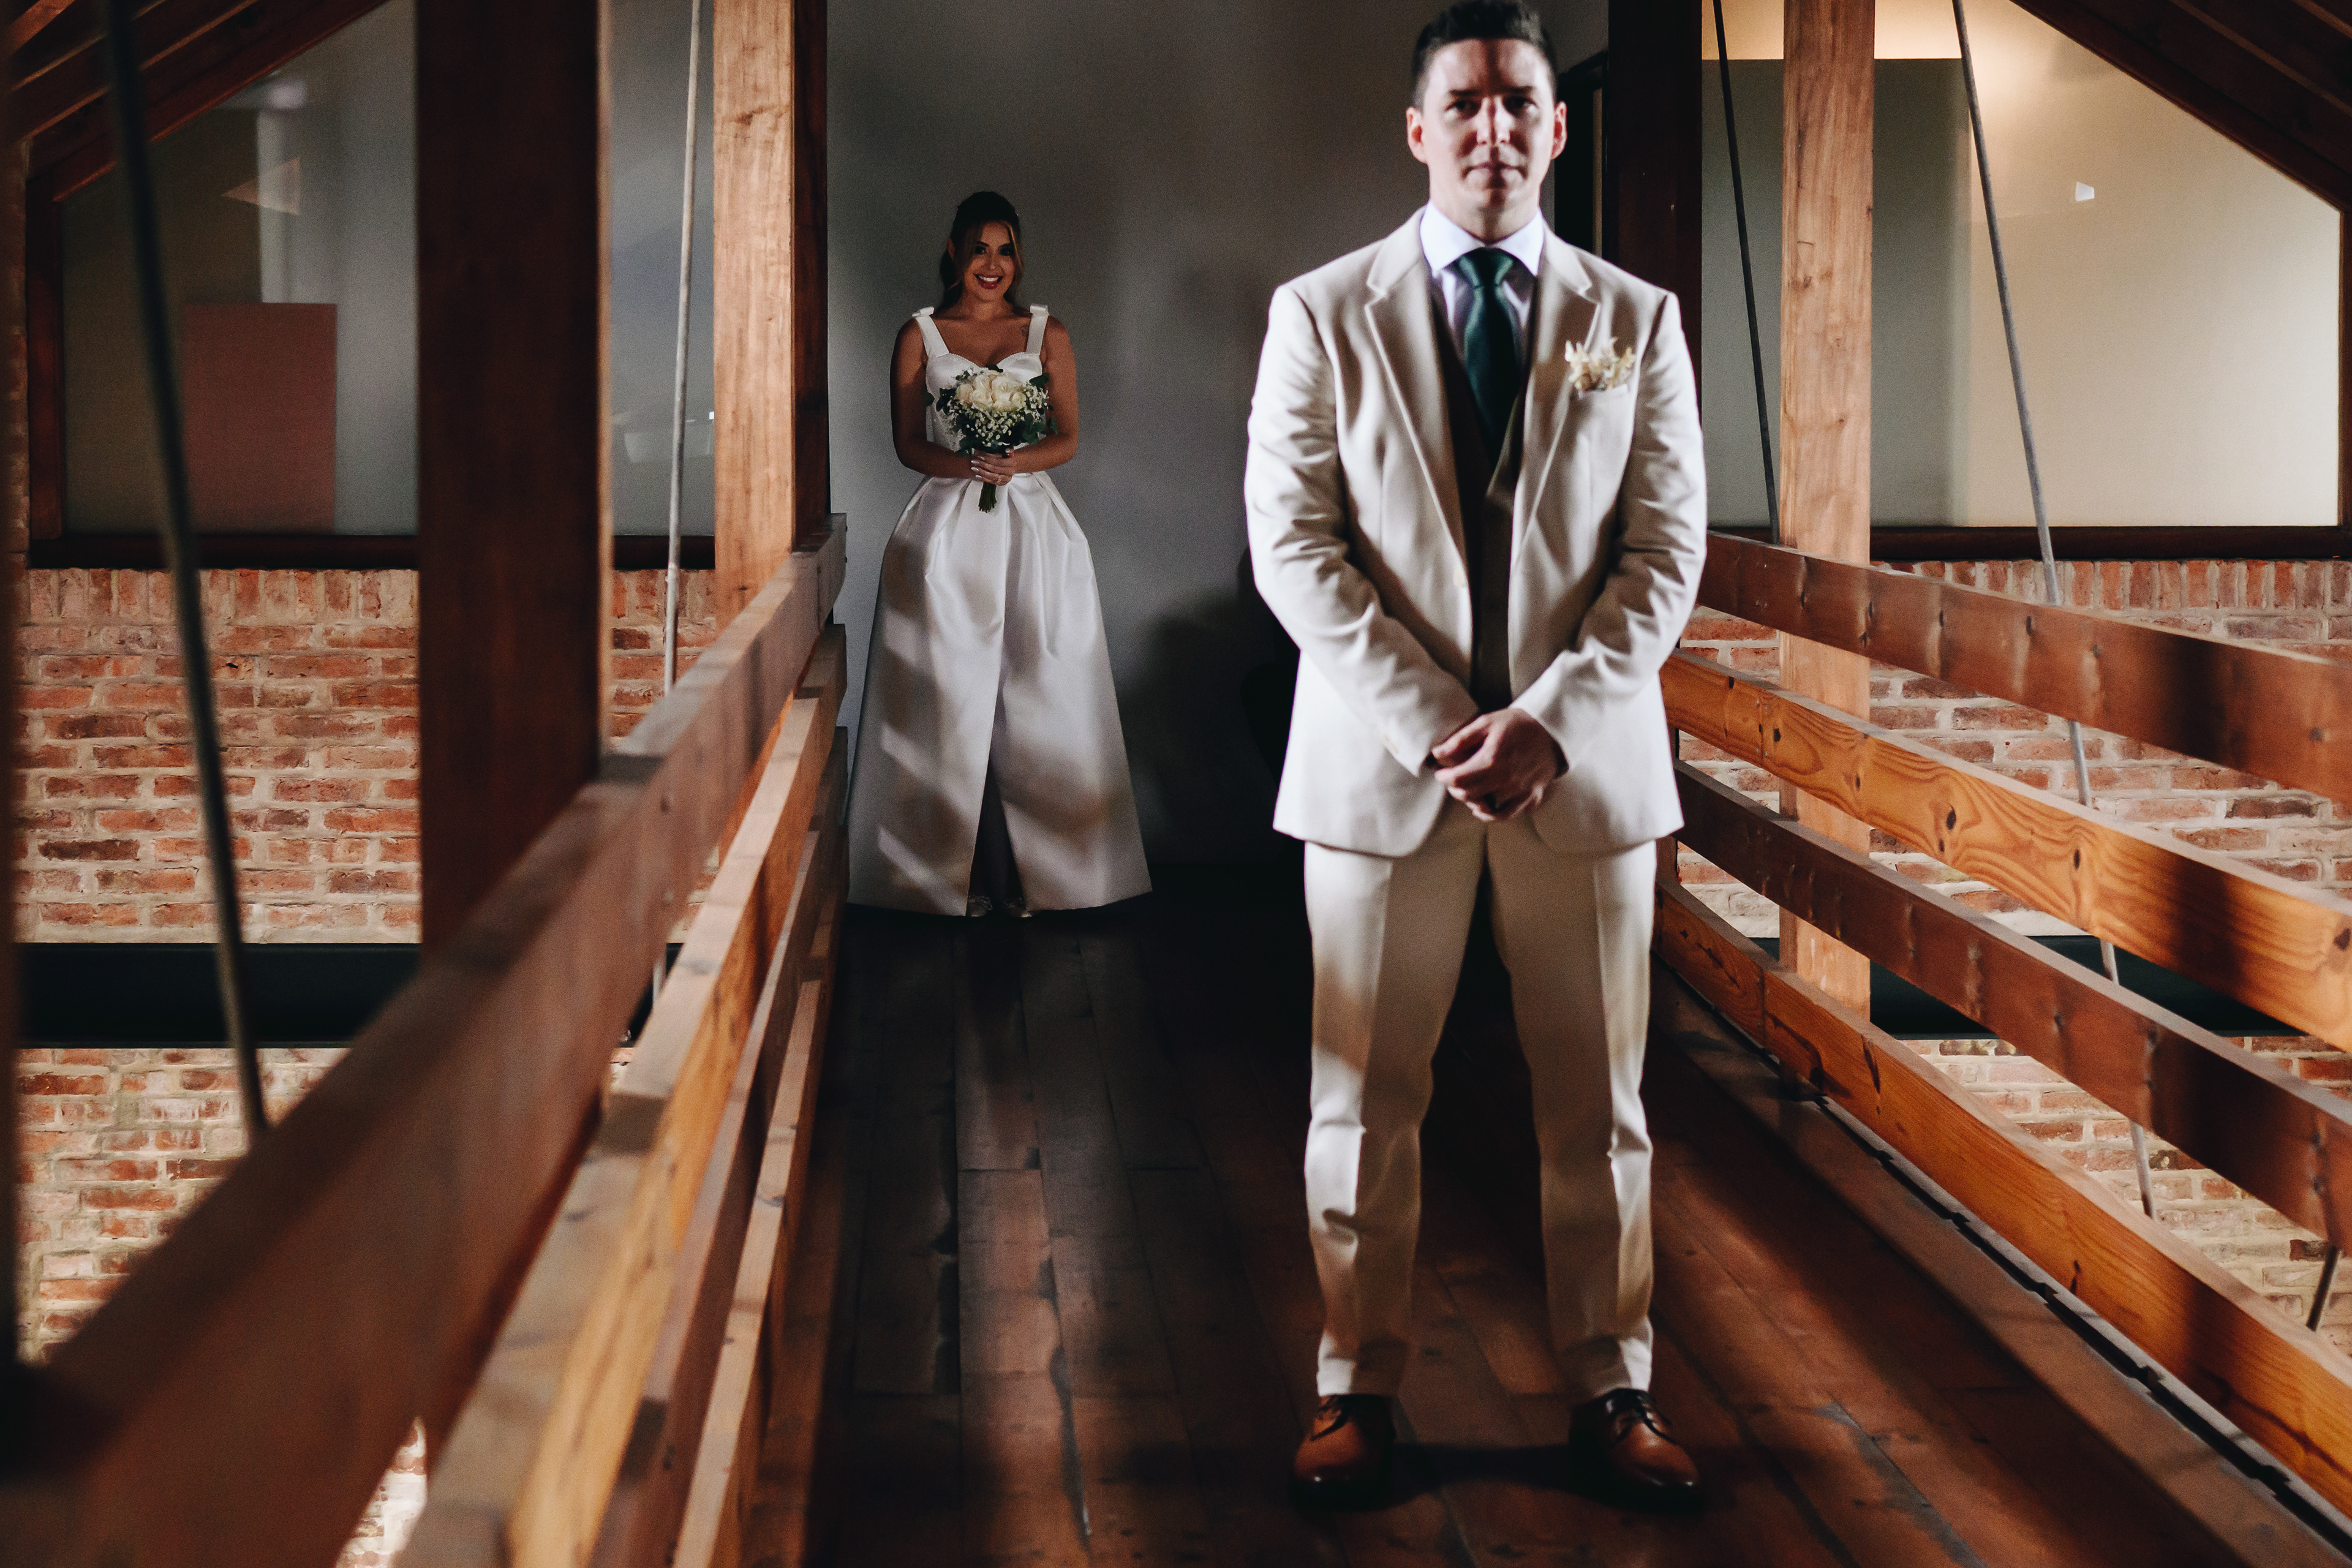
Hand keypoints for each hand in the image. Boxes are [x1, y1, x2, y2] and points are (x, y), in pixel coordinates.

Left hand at [969, 451, 1018, 485]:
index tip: (980, 456)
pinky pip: (992, 482)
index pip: (998, 461)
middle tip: (974, 461)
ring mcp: (1006, 478)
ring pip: (993, 477)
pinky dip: (984, 479)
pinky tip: (977, 476)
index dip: (989, 459)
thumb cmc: (1004, 455)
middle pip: (995, 469)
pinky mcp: (1003, 483)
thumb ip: (1007, 449)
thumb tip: (1007, 449)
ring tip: (974, 468)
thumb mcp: (1005, 450)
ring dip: (982, 473)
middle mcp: (1010, 472)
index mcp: (1012, 462)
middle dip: (983, 465)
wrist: (1009, 465)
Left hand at [1430, 708, 1564, 822]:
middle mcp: (1505, 779)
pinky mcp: (1530, 797)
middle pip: (1468, 794)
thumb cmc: (1519, 724)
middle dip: (1454, 788)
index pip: (1458, 778)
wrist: (1553, 730)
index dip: (1444, 777)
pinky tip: (1482, 808)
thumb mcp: (1487, 722)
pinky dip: (1491, 815)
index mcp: (1492, 760)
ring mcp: (1519, 791)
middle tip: (1452, 779)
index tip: (1440, 772)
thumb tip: (1437, 753)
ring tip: (1466, 790)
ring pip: (1484, 808)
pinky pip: (1506, 815)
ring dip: (1470, 801)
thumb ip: (1461, 739)